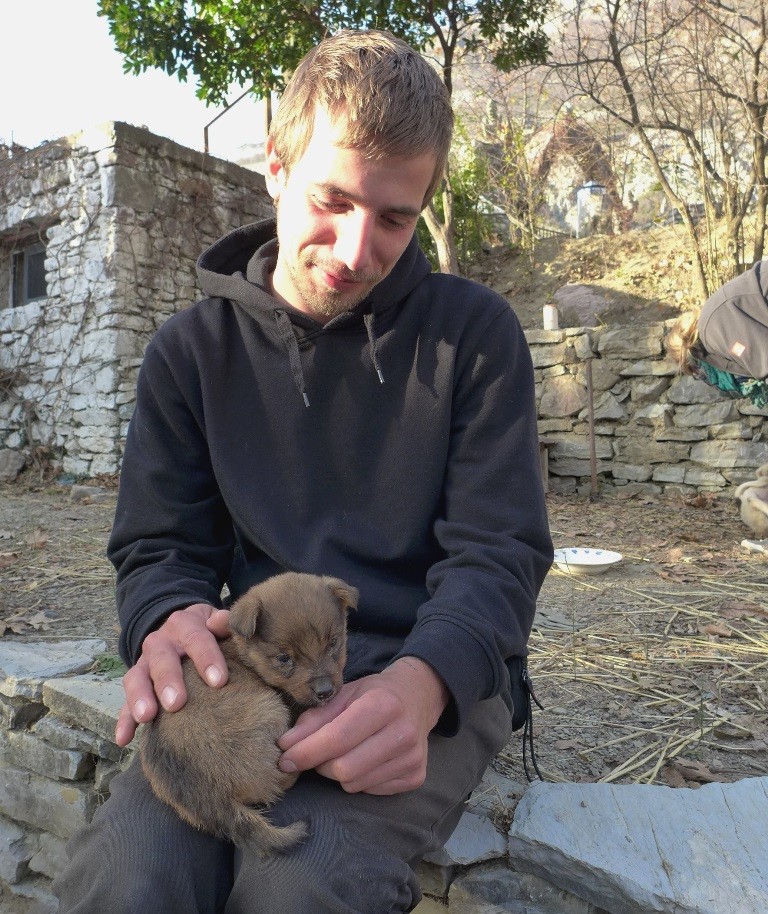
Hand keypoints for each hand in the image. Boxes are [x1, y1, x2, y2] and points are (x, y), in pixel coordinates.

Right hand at [114, 604, 230, 746]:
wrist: (183, 629)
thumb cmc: (209, 632)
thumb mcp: (217, 621)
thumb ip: (224, 623)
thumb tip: (224, 620)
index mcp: (184, 624)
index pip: (196, 638)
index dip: (207, 657)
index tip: (219, 681)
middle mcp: (160, 641)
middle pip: (162, 659)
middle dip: (168, 680)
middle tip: (177, 703)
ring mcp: (145, 662)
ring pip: (137, 677)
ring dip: (139, 697)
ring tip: (146, 717)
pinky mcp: (136, 683)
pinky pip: (125, 701)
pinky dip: (124, 720)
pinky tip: (124, 738)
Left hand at [277, 657, 448, 794]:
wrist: (417, 698)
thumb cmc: (375, 694)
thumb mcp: (344, 695)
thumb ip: (314, 719)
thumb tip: (285, 745)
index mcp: (383, 704)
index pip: (337, 738)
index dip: (306, 752)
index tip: (284, 759)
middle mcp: (402, 733)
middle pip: (344, 768)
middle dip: (321, 764)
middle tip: (318, 752)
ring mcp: (412, 758)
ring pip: (354, 784)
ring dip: (338, 773)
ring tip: (343, 753)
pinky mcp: (416, 777)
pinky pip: (370, 791)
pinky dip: (358, 779)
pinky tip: (364, 760)